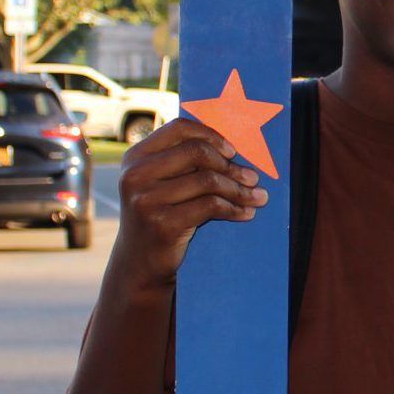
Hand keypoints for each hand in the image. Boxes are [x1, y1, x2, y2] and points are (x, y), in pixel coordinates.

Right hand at [113, 115, 268, 286]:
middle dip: (231, 166)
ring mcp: (146, 200)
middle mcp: (135, 175)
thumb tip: (232, 147)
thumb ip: (180, 162)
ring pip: (208, 180)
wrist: (140, 265)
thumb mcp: (159, 184)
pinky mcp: (162, 223)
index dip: (210, 135)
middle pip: (197, 153)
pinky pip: (211, 206)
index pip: (178, 128)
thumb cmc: (160, 217)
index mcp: (135, 158)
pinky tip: (246, 213)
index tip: (232, 151)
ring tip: (258, 197)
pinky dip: (234, 208)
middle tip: (253, 178)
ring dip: (239, 189)